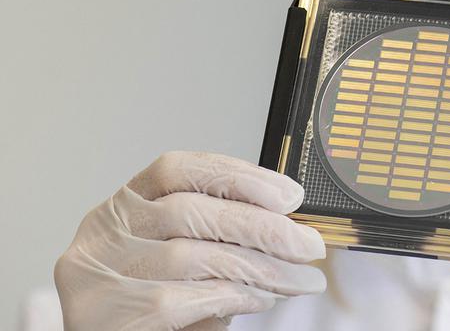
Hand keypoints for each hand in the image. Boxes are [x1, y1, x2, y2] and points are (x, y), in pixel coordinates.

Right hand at [54, 151, 325, 330]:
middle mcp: (105, 234)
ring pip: (194, 255)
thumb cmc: (141, 305)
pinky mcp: (114, 315)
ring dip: (261, 267)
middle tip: (309, 245)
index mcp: (120, 208)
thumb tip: (284, 227)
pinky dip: (234, 295)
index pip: (177, 170)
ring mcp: (103, 274)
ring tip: (298, 279)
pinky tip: (262, 298)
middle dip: (263, 226)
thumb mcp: (173, 258)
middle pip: (192, 211)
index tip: (288, 194)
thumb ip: (214, 236)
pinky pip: (185, 298)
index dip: (237, 175)